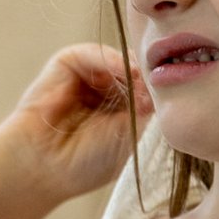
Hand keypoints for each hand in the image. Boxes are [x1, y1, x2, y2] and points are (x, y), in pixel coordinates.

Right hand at [0, 43, 152, 199]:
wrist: (43, 165)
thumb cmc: (86, 162)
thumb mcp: (129, 135)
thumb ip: (145, 106)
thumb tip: (159, 80)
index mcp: (124, 112)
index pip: (150, 89)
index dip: (162, 89)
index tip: (176, 93)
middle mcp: (107, 92)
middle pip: (138, 70)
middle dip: (149, 76)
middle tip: (162, 83)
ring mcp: (88, 77)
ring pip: (119, 59)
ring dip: (133, 68)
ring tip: (144, 81)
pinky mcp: (67, 64)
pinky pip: (93, 52)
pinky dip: (110, 58)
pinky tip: (124, 69)